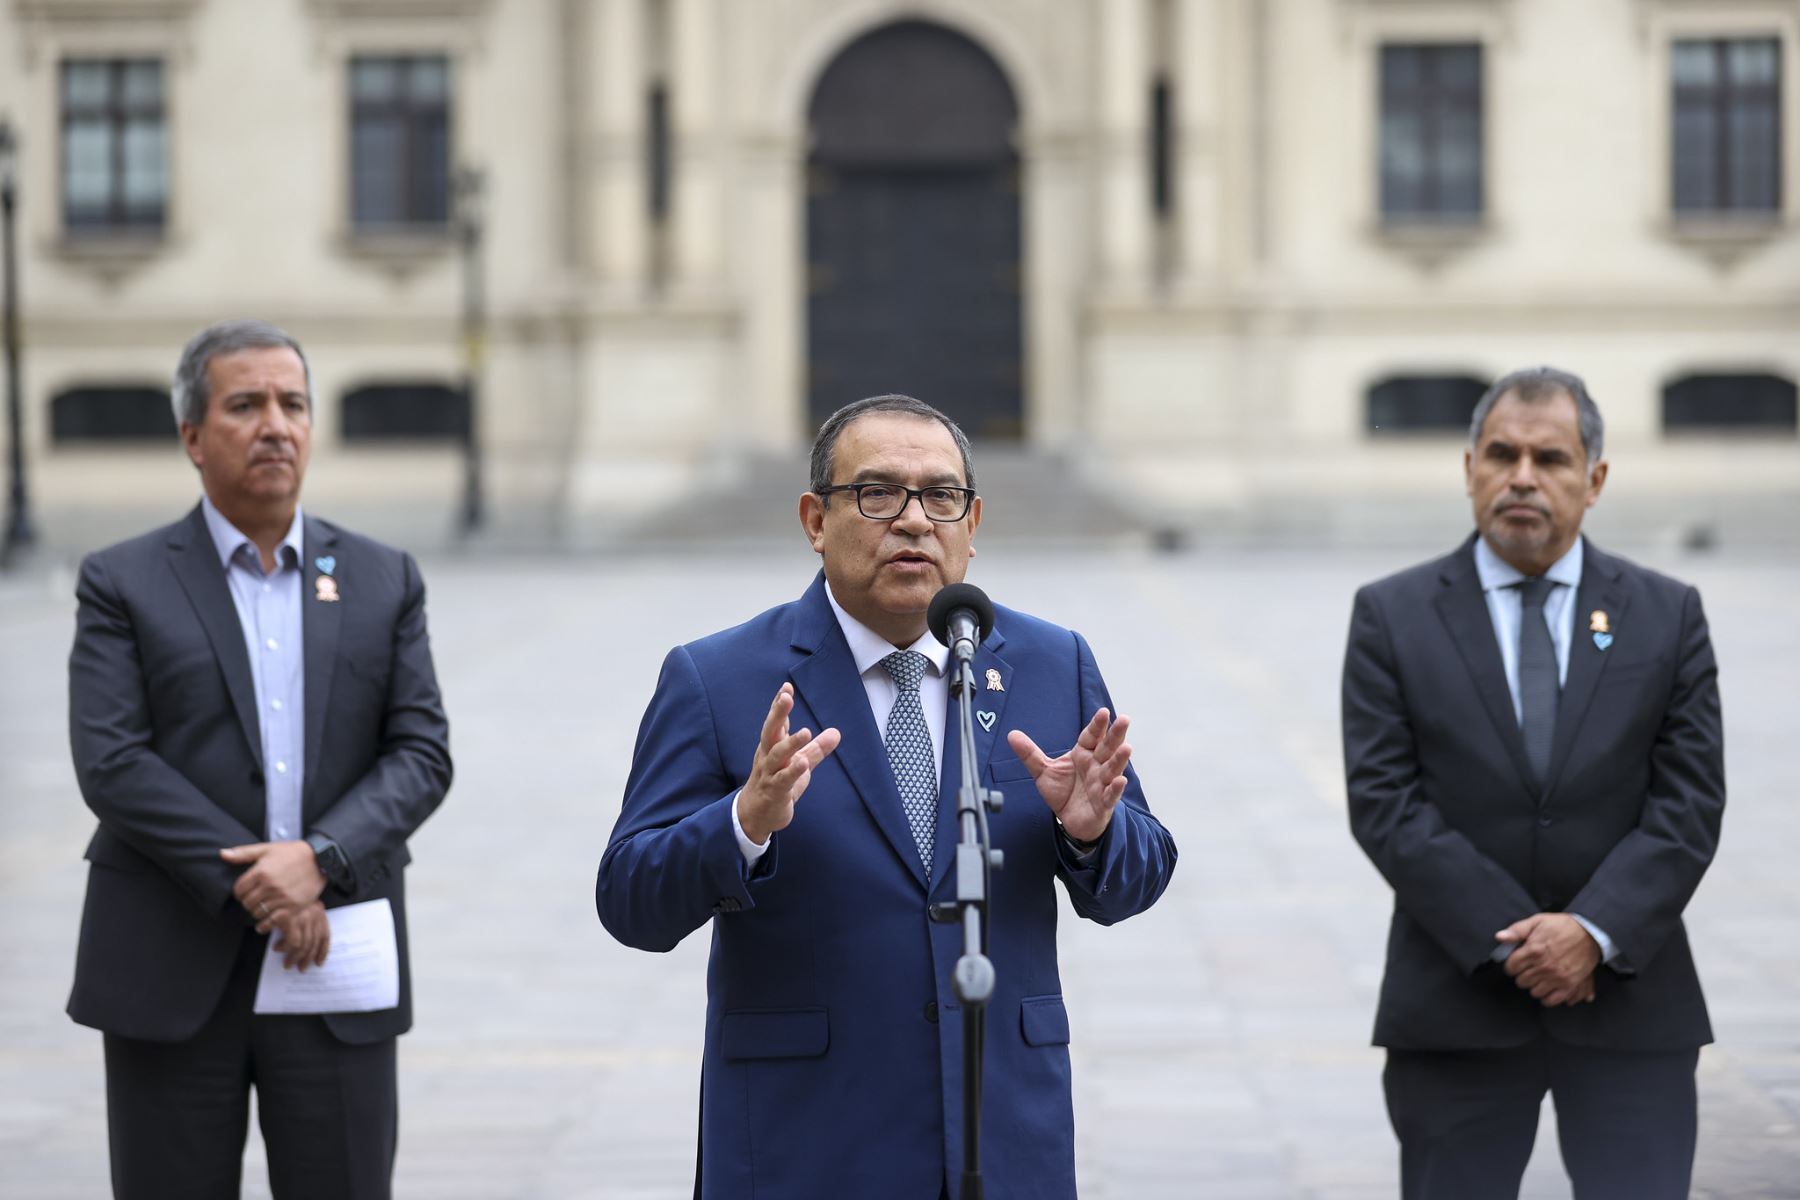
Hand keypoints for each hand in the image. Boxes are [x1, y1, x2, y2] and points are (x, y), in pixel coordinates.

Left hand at [222, 840, 325, 921]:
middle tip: (254, 900)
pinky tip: (264, 924)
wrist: (320, 859)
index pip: (238, 890)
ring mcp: (282, 898)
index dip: (239, 892)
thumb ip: (243, 853)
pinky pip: (272, 921)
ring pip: (258, 913)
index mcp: (261, 871)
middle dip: (248, 902)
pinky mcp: (293, 907)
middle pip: (247, 903)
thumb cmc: (292, 853)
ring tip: (262, 908)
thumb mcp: (267, 849)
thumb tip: (222, 854)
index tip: (245, 892)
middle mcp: (270, 886)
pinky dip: (266, 925)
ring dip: (257, 912)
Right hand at [270, 901, 330, 970]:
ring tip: (287, 964)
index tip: (318, 963)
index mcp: (319, 912)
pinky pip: (289, 941)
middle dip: (306, 959)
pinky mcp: (289, 918)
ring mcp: (302, 916)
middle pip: (313, 943)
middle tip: (300, 968)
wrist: (277, 882)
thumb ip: (307, 923)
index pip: (325, 936)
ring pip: (302, 946)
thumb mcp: (302, 908)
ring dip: (294, 958)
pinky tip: (276, 948)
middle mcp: (313, 915)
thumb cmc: (288, 898)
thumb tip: (307, 947)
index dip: (322, 951)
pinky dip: (283, 948)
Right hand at [737, 683, 841, 844]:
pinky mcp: (774, 791)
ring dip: (790, 743)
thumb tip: (836, 733)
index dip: (780, 705)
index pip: (776, 722)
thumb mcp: (800, 764)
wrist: (755, 815)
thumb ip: (816, 749)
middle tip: (785, 697)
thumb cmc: (776, 784)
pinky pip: (782, 780)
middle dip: (777, 714)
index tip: (786, 687)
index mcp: (772, 746)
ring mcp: (769, 773)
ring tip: (805, 731)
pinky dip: (792, 772)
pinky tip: (802, 764)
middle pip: (771, 731)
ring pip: (777, 755)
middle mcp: (768, 756)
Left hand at [1006, 708, 1131, 844]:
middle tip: (1124, 719)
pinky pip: (1110, 795)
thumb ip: (1030, 753)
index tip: (1103, 712)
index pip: (1091, 736)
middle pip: (1107, 748)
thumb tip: (1011, 734)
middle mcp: (1096, 766)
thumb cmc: (1063, 792)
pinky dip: (1115, 789)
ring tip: (1126, 748)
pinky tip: (1120, 781)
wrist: (1070, 820)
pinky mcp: (1104, 803)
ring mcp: (1102, 784)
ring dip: (1119, 759)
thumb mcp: (1043, 771)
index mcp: (1083, 754)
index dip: (1097, 725)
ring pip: (1112, 769)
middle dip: (1116, 734)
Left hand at [1496, 913, 1600, 1005]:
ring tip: (1537, 978)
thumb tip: (1499, 937)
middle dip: (1522, 975)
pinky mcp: (1569, 984)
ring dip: (1534, 986)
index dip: (1511, 965)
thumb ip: (1516, 930)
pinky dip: (1546, 997)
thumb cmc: (1562, 926)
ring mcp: (1557, 977)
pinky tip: (1546, 988)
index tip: (1516, 964)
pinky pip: (1551, 1000)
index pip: (1511, 967)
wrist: (1589, 933)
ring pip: (1534, 992)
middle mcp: (1544, 965)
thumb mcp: (1537, 921)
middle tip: (1527, 970)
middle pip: (1521, 981)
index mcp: (1534, 950)